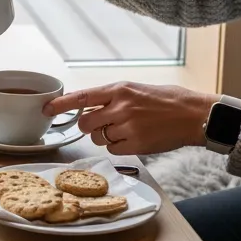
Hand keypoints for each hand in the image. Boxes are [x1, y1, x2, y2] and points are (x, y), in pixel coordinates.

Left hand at [43, 82, 217, 154]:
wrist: (194, 114)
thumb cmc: (166, 100)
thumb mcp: (135, 89)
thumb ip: (111, 97)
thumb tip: (86, 108)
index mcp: (119, 89)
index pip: (82, 97)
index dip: (61, 105)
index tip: (46, 109)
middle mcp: (120, 106)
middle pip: (86, 124)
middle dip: (90, 128)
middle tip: (106, 125)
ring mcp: (128, 126)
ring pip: (99, 139)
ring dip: (107, 137)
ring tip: (128, 129)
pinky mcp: (136, 144)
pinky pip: (114, 150)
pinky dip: (120, 147)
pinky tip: (136, 138)